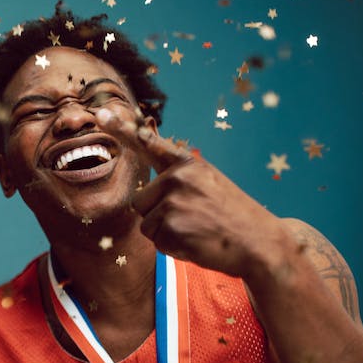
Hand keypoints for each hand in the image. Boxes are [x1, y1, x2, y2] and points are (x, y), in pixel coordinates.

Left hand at [96, 108, 286, 279]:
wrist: (260, 243)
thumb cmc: (232, 216)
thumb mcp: (208, 184)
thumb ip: (179, 178)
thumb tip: (149, 185)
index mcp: (188, 164)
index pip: (148, 144)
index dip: (122, 129)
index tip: (102, 115)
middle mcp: (178, 177)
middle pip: (140, 201)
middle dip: (159, 215)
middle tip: (193, 219)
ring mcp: (174, 201)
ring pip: (146, 224)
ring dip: (166, 233)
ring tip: (197, 230)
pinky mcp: (172, 227)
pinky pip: (157, 241)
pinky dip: (173, 247)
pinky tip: (197, 242)